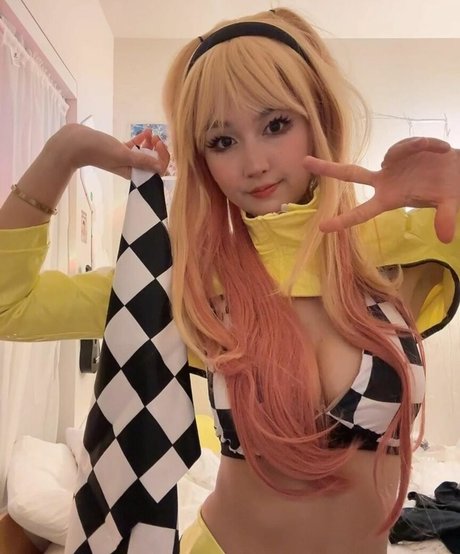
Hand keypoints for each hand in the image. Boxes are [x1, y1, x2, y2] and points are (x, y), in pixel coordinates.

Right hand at [47, 124, 169, 179]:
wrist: (75, 144)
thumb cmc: (99, 150)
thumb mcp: (123, 154)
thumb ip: (142, 160)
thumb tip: (160, 167)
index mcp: (132, 173)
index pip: (155, 171)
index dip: (162, 159)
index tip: (160, 145)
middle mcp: (130, 168)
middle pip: (152, 163)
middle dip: (158, 151)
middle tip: (158, 139)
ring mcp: (124, 159)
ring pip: (144, 153)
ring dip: (151, 145)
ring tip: (152, 134)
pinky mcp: (118, 150)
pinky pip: (134, 147)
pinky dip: (141, 140)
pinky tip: (146, 131)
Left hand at [303, 137, 459, 242]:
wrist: (457, 171)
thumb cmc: (449, 190)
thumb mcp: (448, 203)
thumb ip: (446, 217)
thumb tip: (447, 237)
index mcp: (389, 200)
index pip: (362, 213)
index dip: (343, 221)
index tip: (322, 228)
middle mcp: (384, 182)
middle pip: (351, 174)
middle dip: (328, 169)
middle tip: (305, 162)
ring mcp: (389, 165)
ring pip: (393, 152)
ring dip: (418, 148)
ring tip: (441, 151)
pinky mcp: (398, 150)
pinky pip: (407, 144)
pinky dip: (426, 144)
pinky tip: (441, 148)